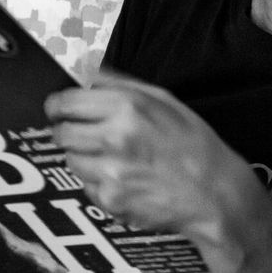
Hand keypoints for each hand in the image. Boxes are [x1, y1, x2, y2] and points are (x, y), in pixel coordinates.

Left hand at [44, 72, 260, 250]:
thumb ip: (119, 82)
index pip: (66, 102)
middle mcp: (115, 138)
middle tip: (84, 134)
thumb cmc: (193, 144)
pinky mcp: (111, 200)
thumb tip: (86, 72)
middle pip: (61, 133)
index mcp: (127, 106)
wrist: (215, 193)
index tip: (57, 109)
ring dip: (84, 158)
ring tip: (114, 158)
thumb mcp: (163, 98)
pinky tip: (124, 178)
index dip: (57, 105)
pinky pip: (86, 187)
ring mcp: (111, 172)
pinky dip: (98, 183)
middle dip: (68, 132)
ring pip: (71, 161)